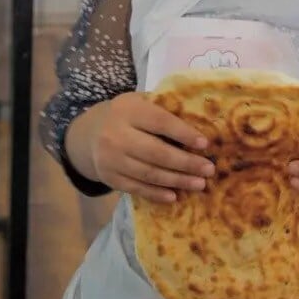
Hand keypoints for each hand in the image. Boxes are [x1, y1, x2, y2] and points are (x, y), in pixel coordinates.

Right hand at [70, 92, 214, 203]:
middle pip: (156, 152)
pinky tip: (175, 196)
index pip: (160, 122)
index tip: (205, 144)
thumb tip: (201, 124)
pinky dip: (157, 194)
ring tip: (199, 184)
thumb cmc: (127, 116)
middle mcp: (116, 135)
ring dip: (177, 181)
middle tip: (209, 170)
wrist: (90, 134)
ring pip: (149, 173)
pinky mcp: (110, 177)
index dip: (183, 133)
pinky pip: (137, 188)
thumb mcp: (140, 102)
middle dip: (186, 163)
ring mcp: (111, 159)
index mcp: (128, 110)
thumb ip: (163, 109)